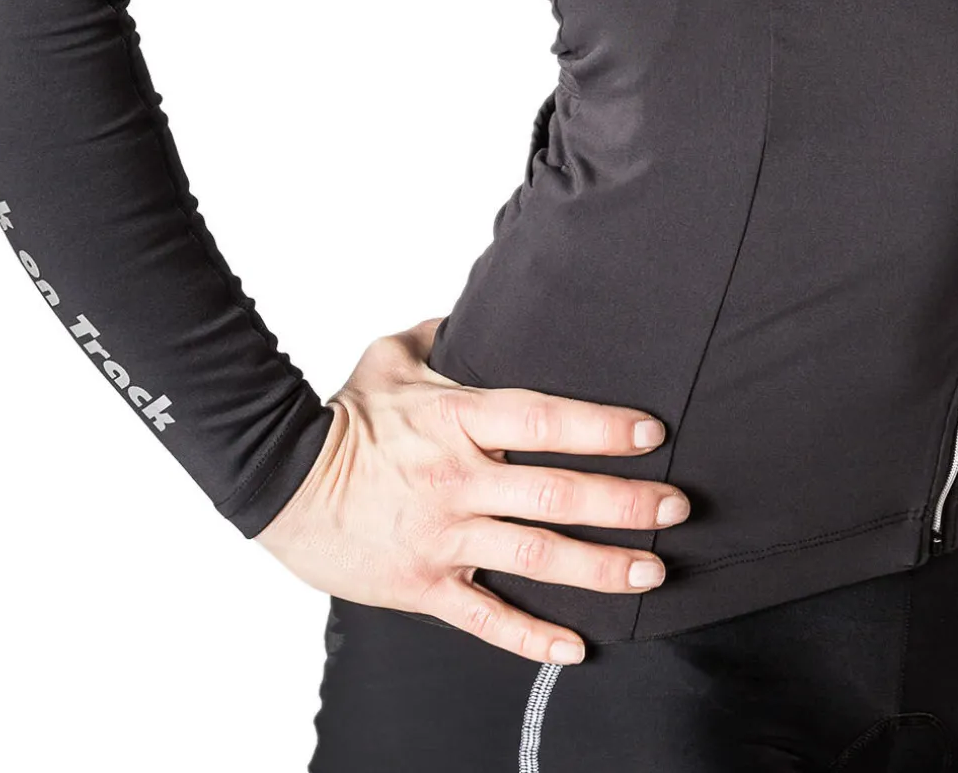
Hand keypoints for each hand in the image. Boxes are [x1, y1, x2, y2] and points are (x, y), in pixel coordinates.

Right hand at [253, 317, 688, 664]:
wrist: (281, 482)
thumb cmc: (341, 416)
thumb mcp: (391, 355)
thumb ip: (445, 332)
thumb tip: (479, 309)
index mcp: (457, 421)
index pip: (544, 421)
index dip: (601, 427)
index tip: (650, 432)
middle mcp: (460, 481)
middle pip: (557, 494)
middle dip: (625, 502)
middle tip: (676, 506)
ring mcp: (444, 537)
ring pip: (537, 557)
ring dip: (601, 566)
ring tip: (652, 569)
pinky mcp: (425, 586)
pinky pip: (486, 618)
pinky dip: (532, 638)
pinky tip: (576, 648)